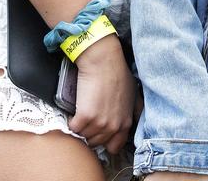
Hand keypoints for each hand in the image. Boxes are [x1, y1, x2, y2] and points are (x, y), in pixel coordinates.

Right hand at [67, 35, 136, 153]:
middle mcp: (113, 126)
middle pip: (95, 143)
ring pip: (83, 136)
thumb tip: (136, 118)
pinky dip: (71, 122)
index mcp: (125, 123)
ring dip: (81, 128)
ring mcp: (99, 123)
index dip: (105, 141)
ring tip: (82, 114)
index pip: (113, 147)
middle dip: (91, 133)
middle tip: (89, 119)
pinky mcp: (85, 116)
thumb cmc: (118, 73)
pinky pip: (73, 128)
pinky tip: (75, 112)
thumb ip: (134, 110)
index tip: (100, 133)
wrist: (104, 60)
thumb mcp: (133, 94)